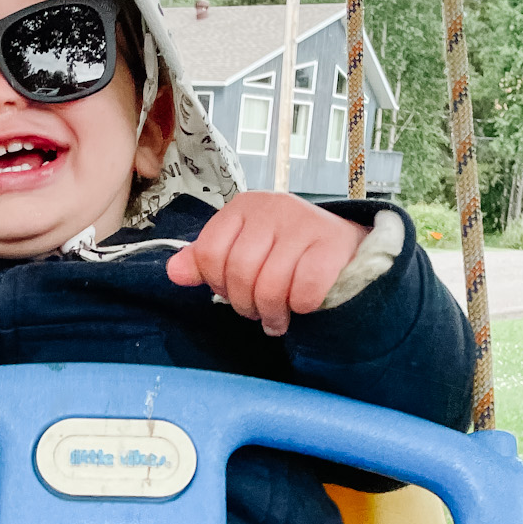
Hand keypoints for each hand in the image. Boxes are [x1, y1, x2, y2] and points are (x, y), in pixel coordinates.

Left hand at [166, 194, 366, 335]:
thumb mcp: (244, 249)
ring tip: (277, 317)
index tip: (232, 292)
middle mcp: (273, 206)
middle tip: (258, 312)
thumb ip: (207, 260)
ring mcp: (304, 223)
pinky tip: (303, 306)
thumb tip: (173, 272)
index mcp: (244, 206)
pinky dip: (301, 307)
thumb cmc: (290, 253)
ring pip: (269, 286)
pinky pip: (304, 291)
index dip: (217, 283)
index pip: (209, 253)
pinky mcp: (332, 245)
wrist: (348, 248)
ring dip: (272, 313)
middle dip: (245, 303)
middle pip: (238, 272)